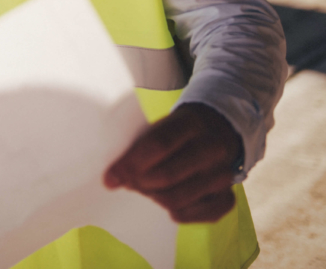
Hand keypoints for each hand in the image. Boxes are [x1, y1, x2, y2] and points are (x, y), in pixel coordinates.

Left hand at [105, 103, 241, 222]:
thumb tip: (113, 178)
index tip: (110, 179)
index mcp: (190, 123)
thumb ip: (139, 147)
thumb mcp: (159, 126)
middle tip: (128, 183)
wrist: (216, 130)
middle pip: (166, 176)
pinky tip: (171, 203)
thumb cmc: (175, 132)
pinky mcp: (229, 196)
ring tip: (148, 189)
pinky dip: (181, 213)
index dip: (130, 165)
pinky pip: (201, 215)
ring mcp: (224, 173)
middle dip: (139, 184)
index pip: (158, 145)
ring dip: (155, 197)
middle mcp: (212, 147)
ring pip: (179, 199)